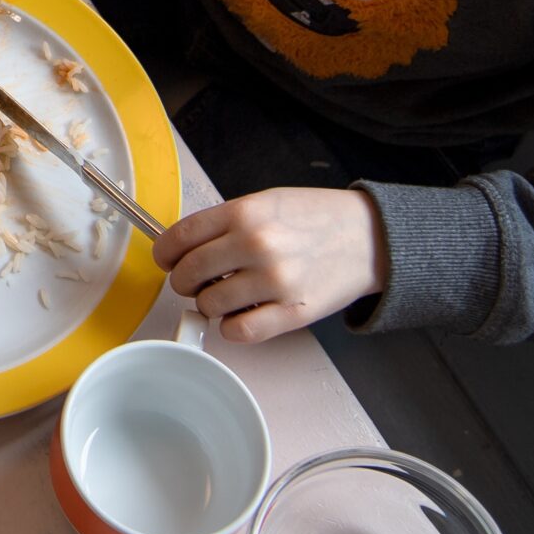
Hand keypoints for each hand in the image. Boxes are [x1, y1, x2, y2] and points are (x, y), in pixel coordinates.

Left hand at [152, 187, 387, 343]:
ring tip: (227, 294)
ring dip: (209, 304)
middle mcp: (256, 245)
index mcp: (244, 212)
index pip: (179, 238)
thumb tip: (182, 248)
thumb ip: (224, 223)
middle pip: (187, 274)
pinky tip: (242, 314)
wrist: (369, 238)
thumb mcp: (265, 202)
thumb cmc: (315, 218)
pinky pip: (240, 332)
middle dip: (184, 281)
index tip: (166, 260)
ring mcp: (275, 281)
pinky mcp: (292, 313)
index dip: (164, 254)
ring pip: (208, 305)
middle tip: (196, 281)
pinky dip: (232, 328)